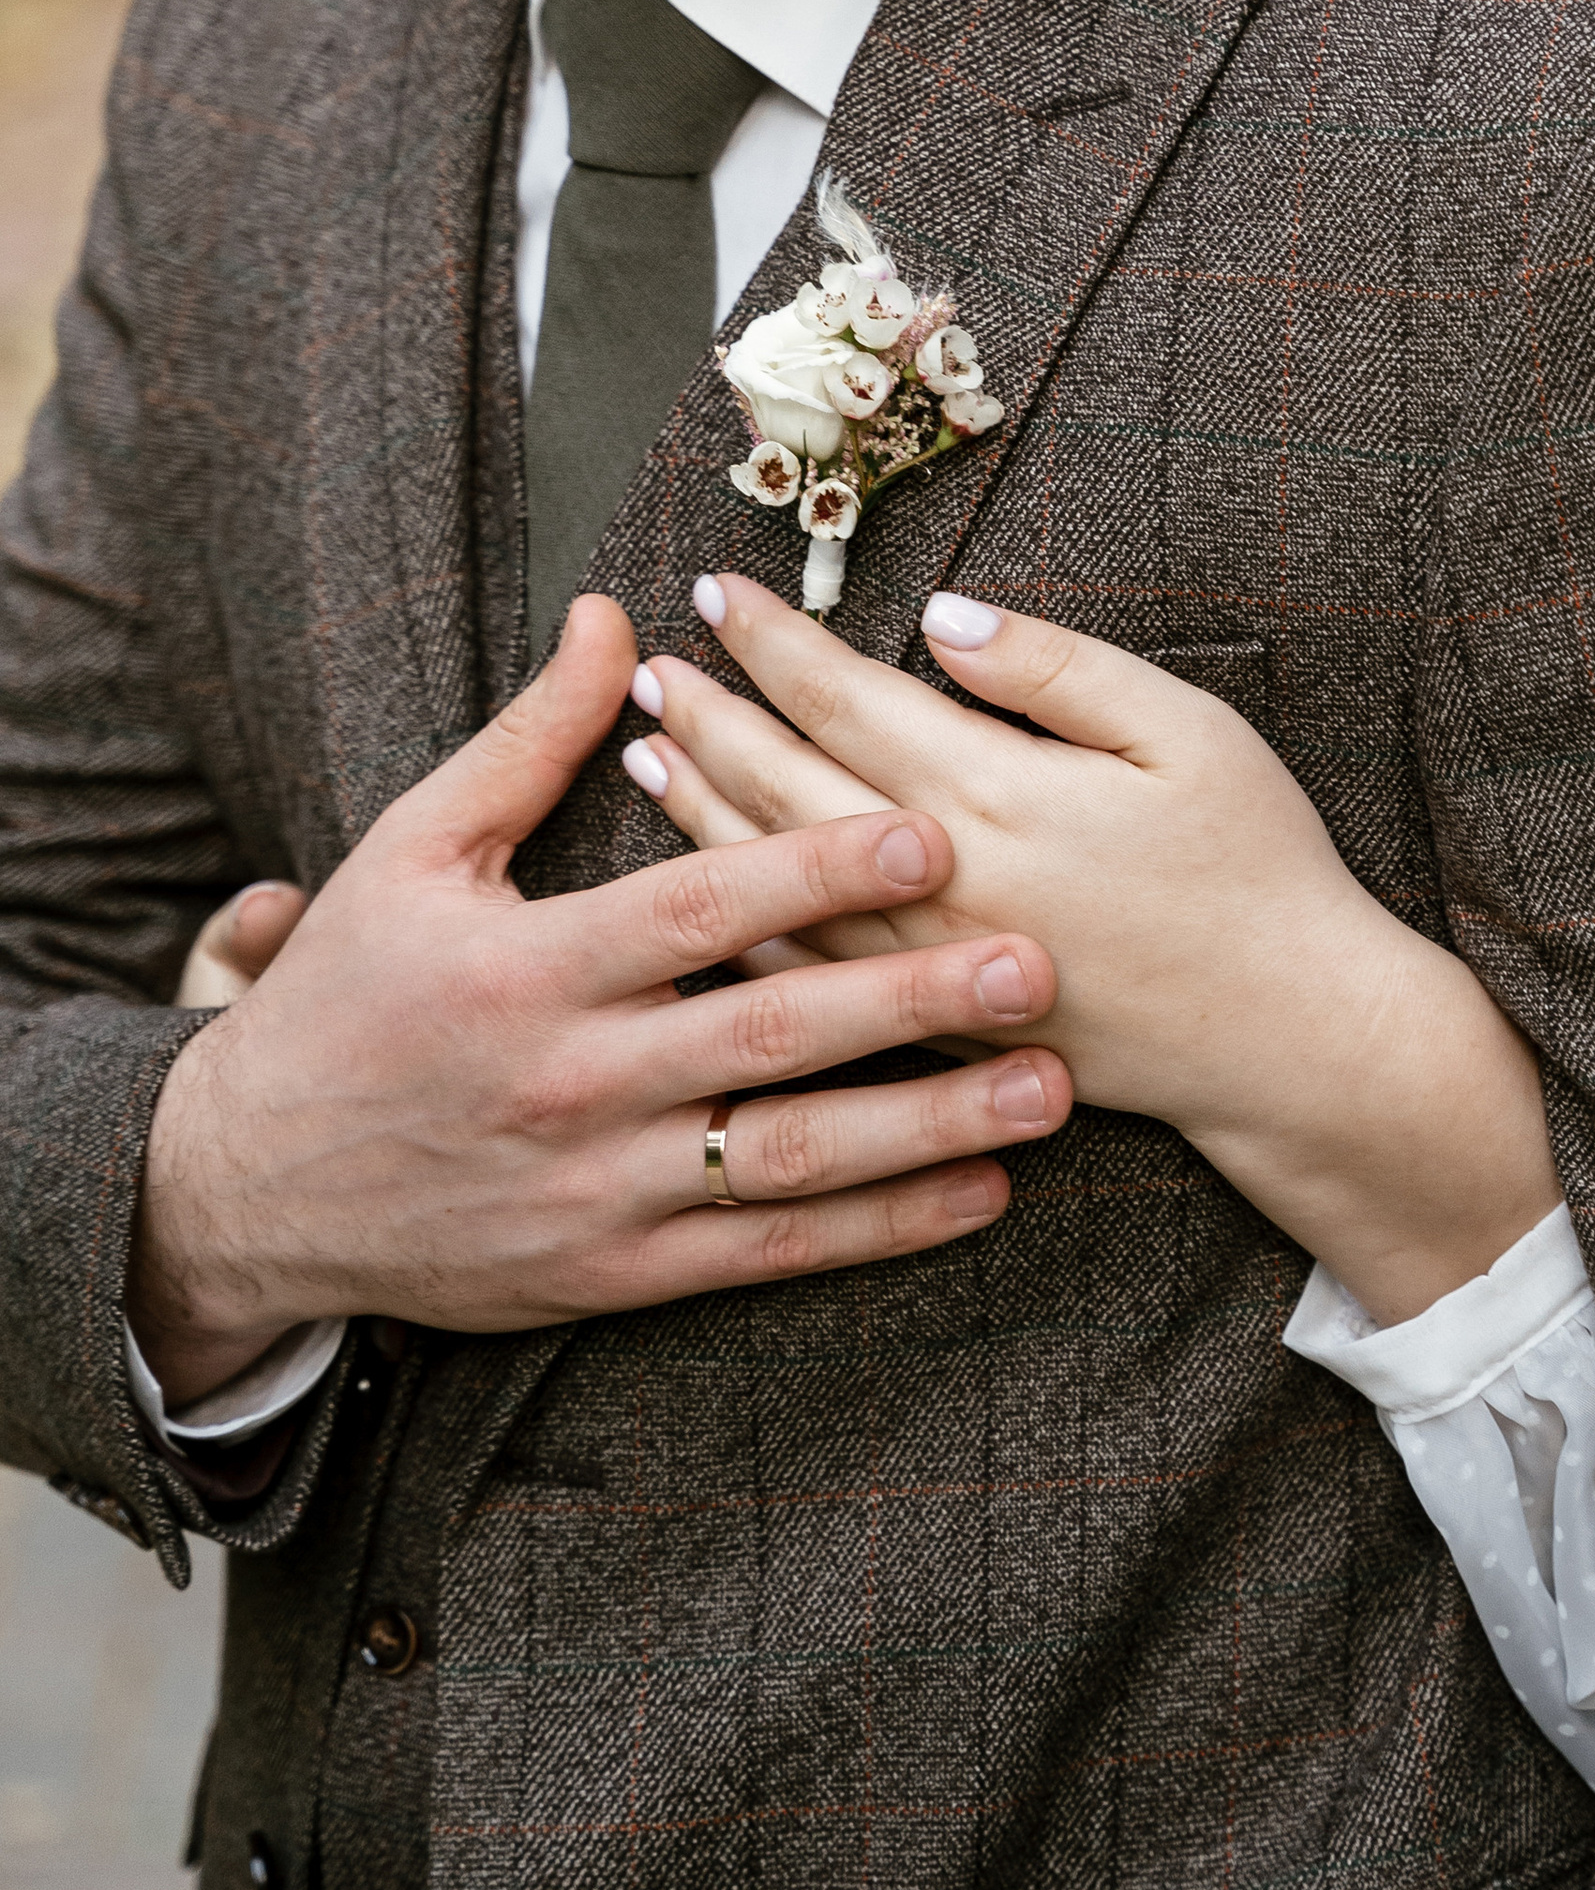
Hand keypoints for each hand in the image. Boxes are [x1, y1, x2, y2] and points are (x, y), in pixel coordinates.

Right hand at [128, 597, 1072, 1410]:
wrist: (247, 1190)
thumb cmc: (345, 999)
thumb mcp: (411, 851)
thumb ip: (527, 738)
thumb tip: (612, 616)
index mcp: (526, 967)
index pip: (698, 910)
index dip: (815, 873)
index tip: (931, 835)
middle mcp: (568, 1082)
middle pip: (766, 1038)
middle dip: (912, 1002)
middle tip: (1036, 961)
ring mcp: (595, 1189)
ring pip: (787, 1160)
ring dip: (929, 1127)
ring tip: (1052, 1089)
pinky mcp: (611, 1273)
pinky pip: (765, 1252)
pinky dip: (877, 1228)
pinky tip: (978, 1192)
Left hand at [626, 574, 1560, 1323]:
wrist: (1294, 1041)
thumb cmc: (1257, 869)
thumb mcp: (1187, 734)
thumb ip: (1057, 670)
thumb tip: (941, 616)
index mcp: (1004, 798)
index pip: (852, 701)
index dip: (776, 642)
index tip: (716, 591)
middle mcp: (947, 886)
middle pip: (789, 787)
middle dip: (712, 717)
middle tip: (653, 665)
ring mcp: (934, 971)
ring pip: (779, 883)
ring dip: (703, 812)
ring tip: (646, 753)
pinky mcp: (944, 1029)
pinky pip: (810, 973)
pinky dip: (744, 922)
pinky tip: (708, 890)